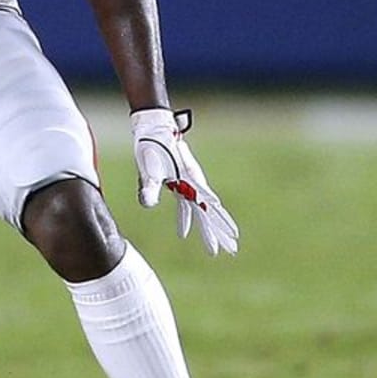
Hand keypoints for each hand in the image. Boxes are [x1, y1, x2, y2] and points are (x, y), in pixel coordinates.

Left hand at [130, 108, 238, 255]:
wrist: (155, 126)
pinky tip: (184, 227)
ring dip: (207, 226)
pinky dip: (188, 216)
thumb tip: (147, 205)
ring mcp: (188, 182)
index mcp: (190, 182)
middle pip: (210, 213)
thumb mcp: (148, 169)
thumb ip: (148, 187)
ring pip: (202, 209)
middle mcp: (194, 183)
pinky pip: (188, 203)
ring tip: (213, 244)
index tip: (224, 244)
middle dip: (218, 232)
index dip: (213, 229)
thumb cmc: (152, 146)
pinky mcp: (179, 180)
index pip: (206, 211)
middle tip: (229, 251)